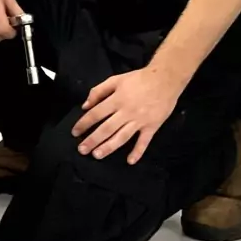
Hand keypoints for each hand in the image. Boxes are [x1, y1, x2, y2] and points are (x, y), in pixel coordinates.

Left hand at [72, 66, 186, 163]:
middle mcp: (126, 112)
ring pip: (122, 137)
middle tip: (82, 150)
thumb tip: (85, 105)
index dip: (84, 124)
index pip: (96, 114)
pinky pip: (144, 141)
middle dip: (93, 140)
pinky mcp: (152, 126)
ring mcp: (139, 121)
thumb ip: (98, 91)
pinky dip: (138, 152)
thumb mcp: (116, 79)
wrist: (165, 79)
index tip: (75, 132)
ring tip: (97, 155)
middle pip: (106, 128)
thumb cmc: (139, 79)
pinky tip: (130, 161)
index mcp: (116, 100)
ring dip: (109, 147)